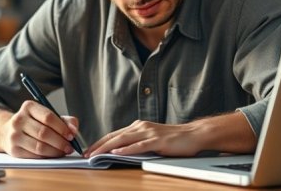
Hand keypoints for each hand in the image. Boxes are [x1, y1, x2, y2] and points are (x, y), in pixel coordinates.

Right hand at [1, 100, 78, 157]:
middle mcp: (19, 120)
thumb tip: (74, 129)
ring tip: (63, 151)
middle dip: (60, 142)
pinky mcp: (13, 150)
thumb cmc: (33, 123)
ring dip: (55, 151)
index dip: (62, 128)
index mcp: (28, 107)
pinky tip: (53, 155)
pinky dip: (47, 157)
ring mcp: (14, 135)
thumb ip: (64, 120)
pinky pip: (34, 156)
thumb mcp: (47, 116)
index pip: (48, 117)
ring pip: (39, 146)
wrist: (7, 132)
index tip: (71, 135)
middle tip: (70, 147)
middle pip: (44, 133)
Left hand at [84, 120, 202, 157]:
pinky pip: (139, 145)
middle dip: (98, 145)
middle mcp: (141, 127)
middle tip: (86, 154)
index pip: (114, 134)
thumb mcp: (151, 139)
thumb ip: (137, 142)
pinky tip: (117, 152)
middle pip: (115, 136)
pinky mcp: (157, 140)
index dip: (100, 142)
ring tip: (96, 154)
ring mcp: (149, 132)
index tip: (89, 150)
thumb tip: (121, 151)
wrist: (193, 135)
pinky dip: (127, 149)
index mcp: (138, 126)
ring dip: (107, 147)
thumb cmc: (173, 139)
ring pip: (123, 139)